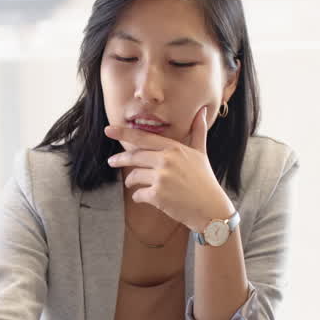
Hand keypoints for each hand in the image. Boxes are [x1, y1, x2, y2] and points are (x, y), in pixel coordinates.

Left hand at [104, 107, 233, 231]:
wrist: (211, 209)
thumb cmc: (205, 180)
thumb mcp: (201, 153)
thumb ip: (198, 131)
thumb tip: (202, 111)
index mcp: (174, 148)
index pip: (144, 138)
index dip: (123, 133)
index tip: (108, 130)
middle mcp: (166, 160)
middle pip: (134, 157)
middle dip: (119, 159)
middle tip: (112, 161)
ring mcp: (161, 178)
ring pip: (133, 176)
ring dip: (131, 181)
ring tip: (133, 184)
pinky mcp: (157, 196)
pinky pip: (138, 194)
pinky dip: (138, 197)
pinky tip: (143, 197)